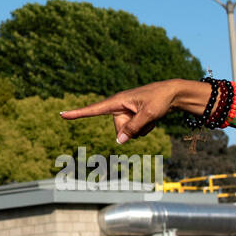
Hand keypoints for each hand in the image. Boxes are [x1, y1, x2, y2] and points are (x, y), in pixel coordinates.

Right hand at [60, 80, 178, 143]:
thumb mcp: (148, 115)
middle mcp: (119, 106)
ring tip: (150, 115)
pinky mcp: (132, 117)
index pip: (94, 109)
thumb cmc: (160, 99)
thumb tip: (118, 142)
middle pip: (118, 129)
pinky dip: (144, 128)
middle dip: (132, 129)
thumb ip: (133, 129)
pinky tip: (152, 117)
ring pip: (127, 132)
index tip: (62, 114)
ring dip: (140, 129)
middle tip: (147, 116)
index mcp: (118, 101)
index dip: (77, 113)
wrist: (173, 93)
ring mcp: (126, 112)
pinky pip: (135, 131)